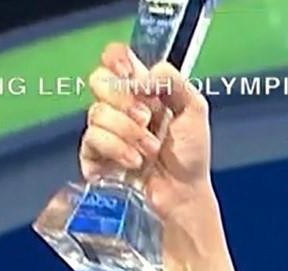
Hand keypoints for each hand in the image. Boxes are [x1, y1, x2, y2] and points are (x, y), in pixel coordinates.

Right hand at [79, 41, 213, 225]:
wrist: (183, 194)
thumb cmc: (190, 156)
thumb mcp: (194, 112)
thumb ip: (175, 83)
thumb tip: (147, 74)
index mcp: (141, 90)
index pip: (115, 59)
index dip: (116, 59)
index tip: (129, 74)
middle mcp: (119, 106)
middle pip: (99, 80)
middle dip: (125, 100)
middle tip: (147, 119)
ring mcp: (104, 130)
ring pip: (97, 112)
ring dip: (130, 132)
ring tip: (151, 150)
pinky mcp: (93, 154)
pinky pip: (93, 138)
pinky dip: (118, 149)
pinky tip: (135, 161)